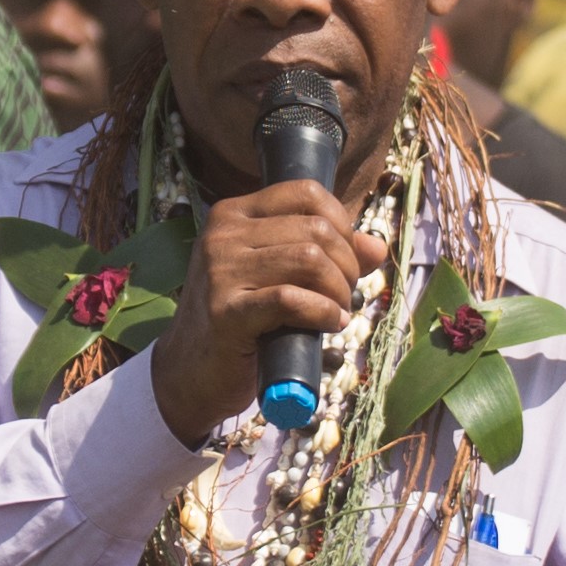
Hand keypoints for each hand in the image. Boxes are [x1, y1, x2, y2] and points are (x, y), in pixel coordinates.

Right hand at [149, 178, 387, 448]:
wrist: (189, 373)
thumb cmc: (240, 321)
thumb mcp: (278, 276)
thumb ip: (325, 255)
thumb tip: (376, 246)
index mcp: (233, 214)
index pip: (305, 192)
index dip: (341, 222)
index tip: (345, 257)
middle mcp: (223, 234)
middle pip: (315, 229)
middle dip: (346, 264)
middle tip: (343, 294)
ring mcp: (221, 271)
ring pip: (309, 260)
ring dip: (338, 290)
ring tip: (337, 311)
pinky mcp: (226, 312)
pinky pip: (291, 299)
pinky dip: (323, 312)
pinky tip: (329, 324)